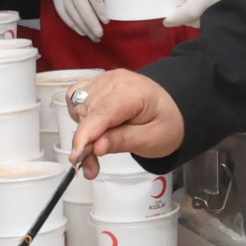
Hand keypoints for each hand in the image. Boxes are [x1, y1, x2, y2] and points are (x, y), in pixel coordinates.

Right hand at [44, 0, 104, 41]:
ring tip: (95, 37)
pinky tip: (81, 32)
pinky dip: (72, 25)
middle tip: (101, 33)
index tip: (107, 19)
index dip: (99, 8)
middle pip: (82, 8)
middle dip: (92, 22)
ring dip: (84, 27)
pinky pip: (64, 14)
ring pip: (73, 14)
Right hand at [67, 70, 185, 176]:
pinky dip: (80, 118)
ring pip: (78, 109)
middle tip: (94, 165)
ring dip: (83, 133)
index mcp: (133, 91)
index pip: (101, 112)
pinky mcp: (95, 85)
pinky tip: (94, 128)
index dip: (85, 135)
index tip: (76, 156)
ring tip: (99, 148)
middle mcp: (114, 81)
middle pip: (87, 113)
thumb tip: (96, 146)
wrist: (170, 109)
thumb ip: (123, 141)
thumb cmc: (164, 122)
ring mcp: (103, 80)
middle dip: (87, 142)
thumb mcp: (151, 139)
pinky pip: (75, 100)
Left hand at [166, 0, 245, 25]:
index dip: (176, 18)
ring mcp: (238, 4)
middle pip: (201, 20)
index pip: (190, 11)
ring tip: (195, 8)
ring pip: (215, 19)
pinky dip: (219, 14)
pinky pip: (229, 15)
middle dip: (189, 19)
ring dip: (204, 17)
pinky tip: (216, 4)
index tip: (167, 20)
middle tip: (179, 13)